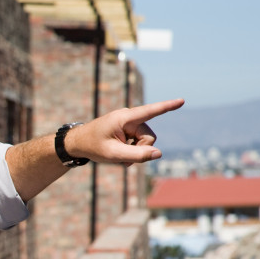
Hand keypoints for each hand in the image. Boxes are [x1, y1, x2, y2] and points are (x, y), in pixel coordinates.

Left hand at [66, 98, 183, 164]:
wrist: (78, 143)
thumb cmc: (93, 146)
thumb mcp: (113, 154)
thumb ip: (136, 155)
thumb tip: (159, 153)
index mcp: (124, 118)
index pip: (150, 111)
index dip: (167, 106)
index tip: (182, 100)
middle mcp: (129, 118)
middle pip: (149, 138)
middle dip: (140, 151)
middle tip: (121, 158)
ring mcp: (130, 124)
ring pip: (146, 143)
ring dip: (134, 153)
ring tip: (118, 155)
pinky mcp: (129, 130)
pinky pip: (139, 144)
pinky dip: (131, 152)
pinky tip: (119, 153)